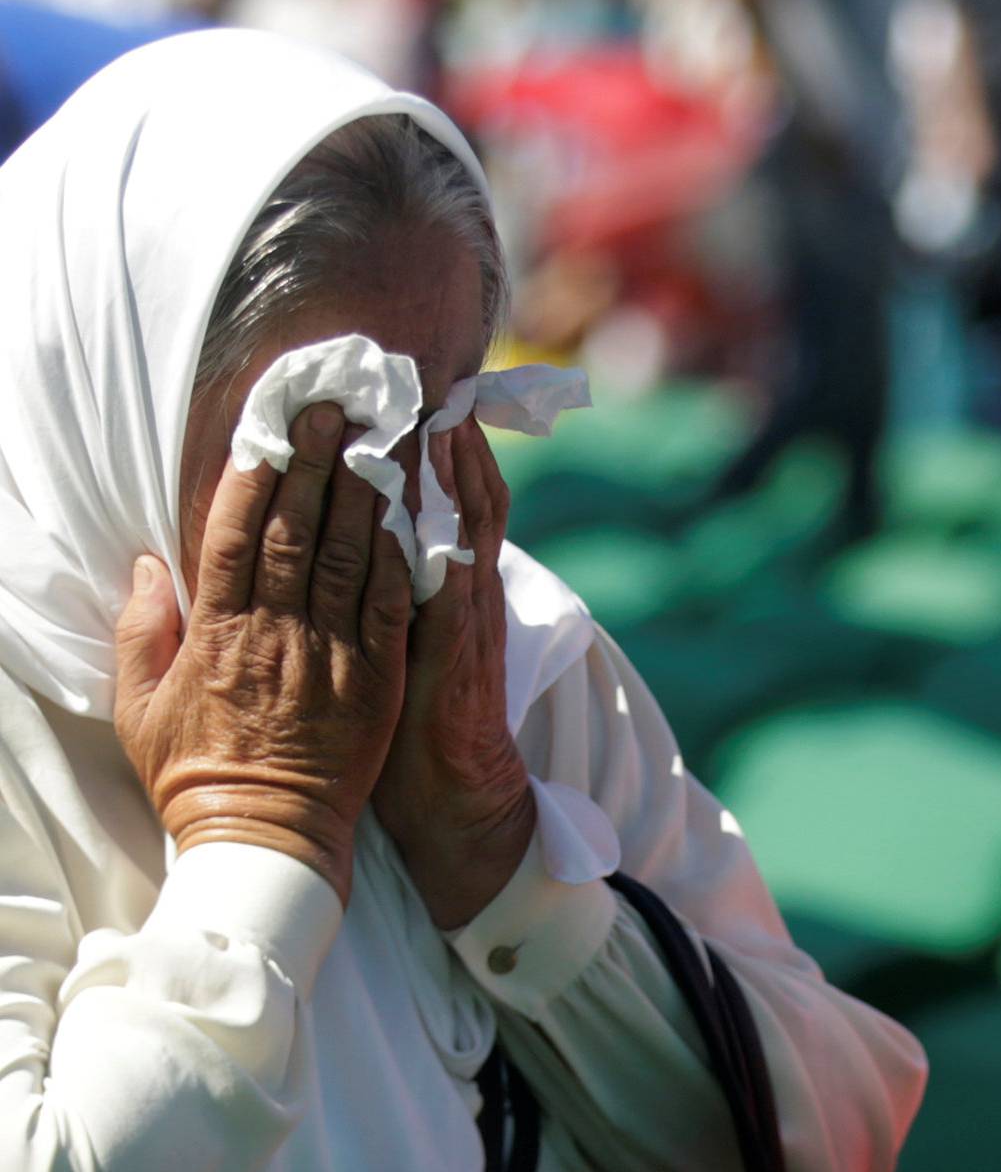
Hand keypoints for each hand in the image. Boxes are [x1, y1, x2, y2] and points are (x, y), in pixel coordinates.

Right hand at [114, 403, 413, 905]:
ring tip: (379, 437)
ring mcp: (332, 658)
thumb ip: (142, 630)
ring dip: (365, 493)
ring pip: (352, 559)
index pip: (236, 534)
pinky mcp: (377, 685)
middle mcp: (277, 634)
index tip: (273, 423)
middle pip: (300, 531)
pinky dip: (403, 560)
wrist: (267, 842)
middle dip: (318, 461)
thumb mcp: (139, 705)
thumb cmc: (197, 773)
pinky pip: (393, 611)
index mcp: (217, 632)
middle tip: (337, 403)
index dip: (258, 473)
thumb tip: (148, 565)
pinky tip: (413, 516)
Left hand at [373, 416, 535, 930]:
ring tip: (433, 413)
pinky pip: (455, 588)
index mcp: (447, 587)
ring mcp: (468, 623)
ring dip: (450, 471)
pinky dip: (448, 543)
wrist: (458, 798)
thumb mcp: (406, 643)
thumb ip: (391, 587)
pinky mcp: (458, 657)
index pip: (444, 497)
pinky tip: (434, 503)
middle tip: (421, 373)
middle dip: (445, 435)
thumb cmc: (417, 725)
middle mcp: (465, 593)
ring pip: (464, 529)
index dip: (434, 444)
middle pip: (464, 495)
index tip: (409, 387)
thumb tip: (361, 532)